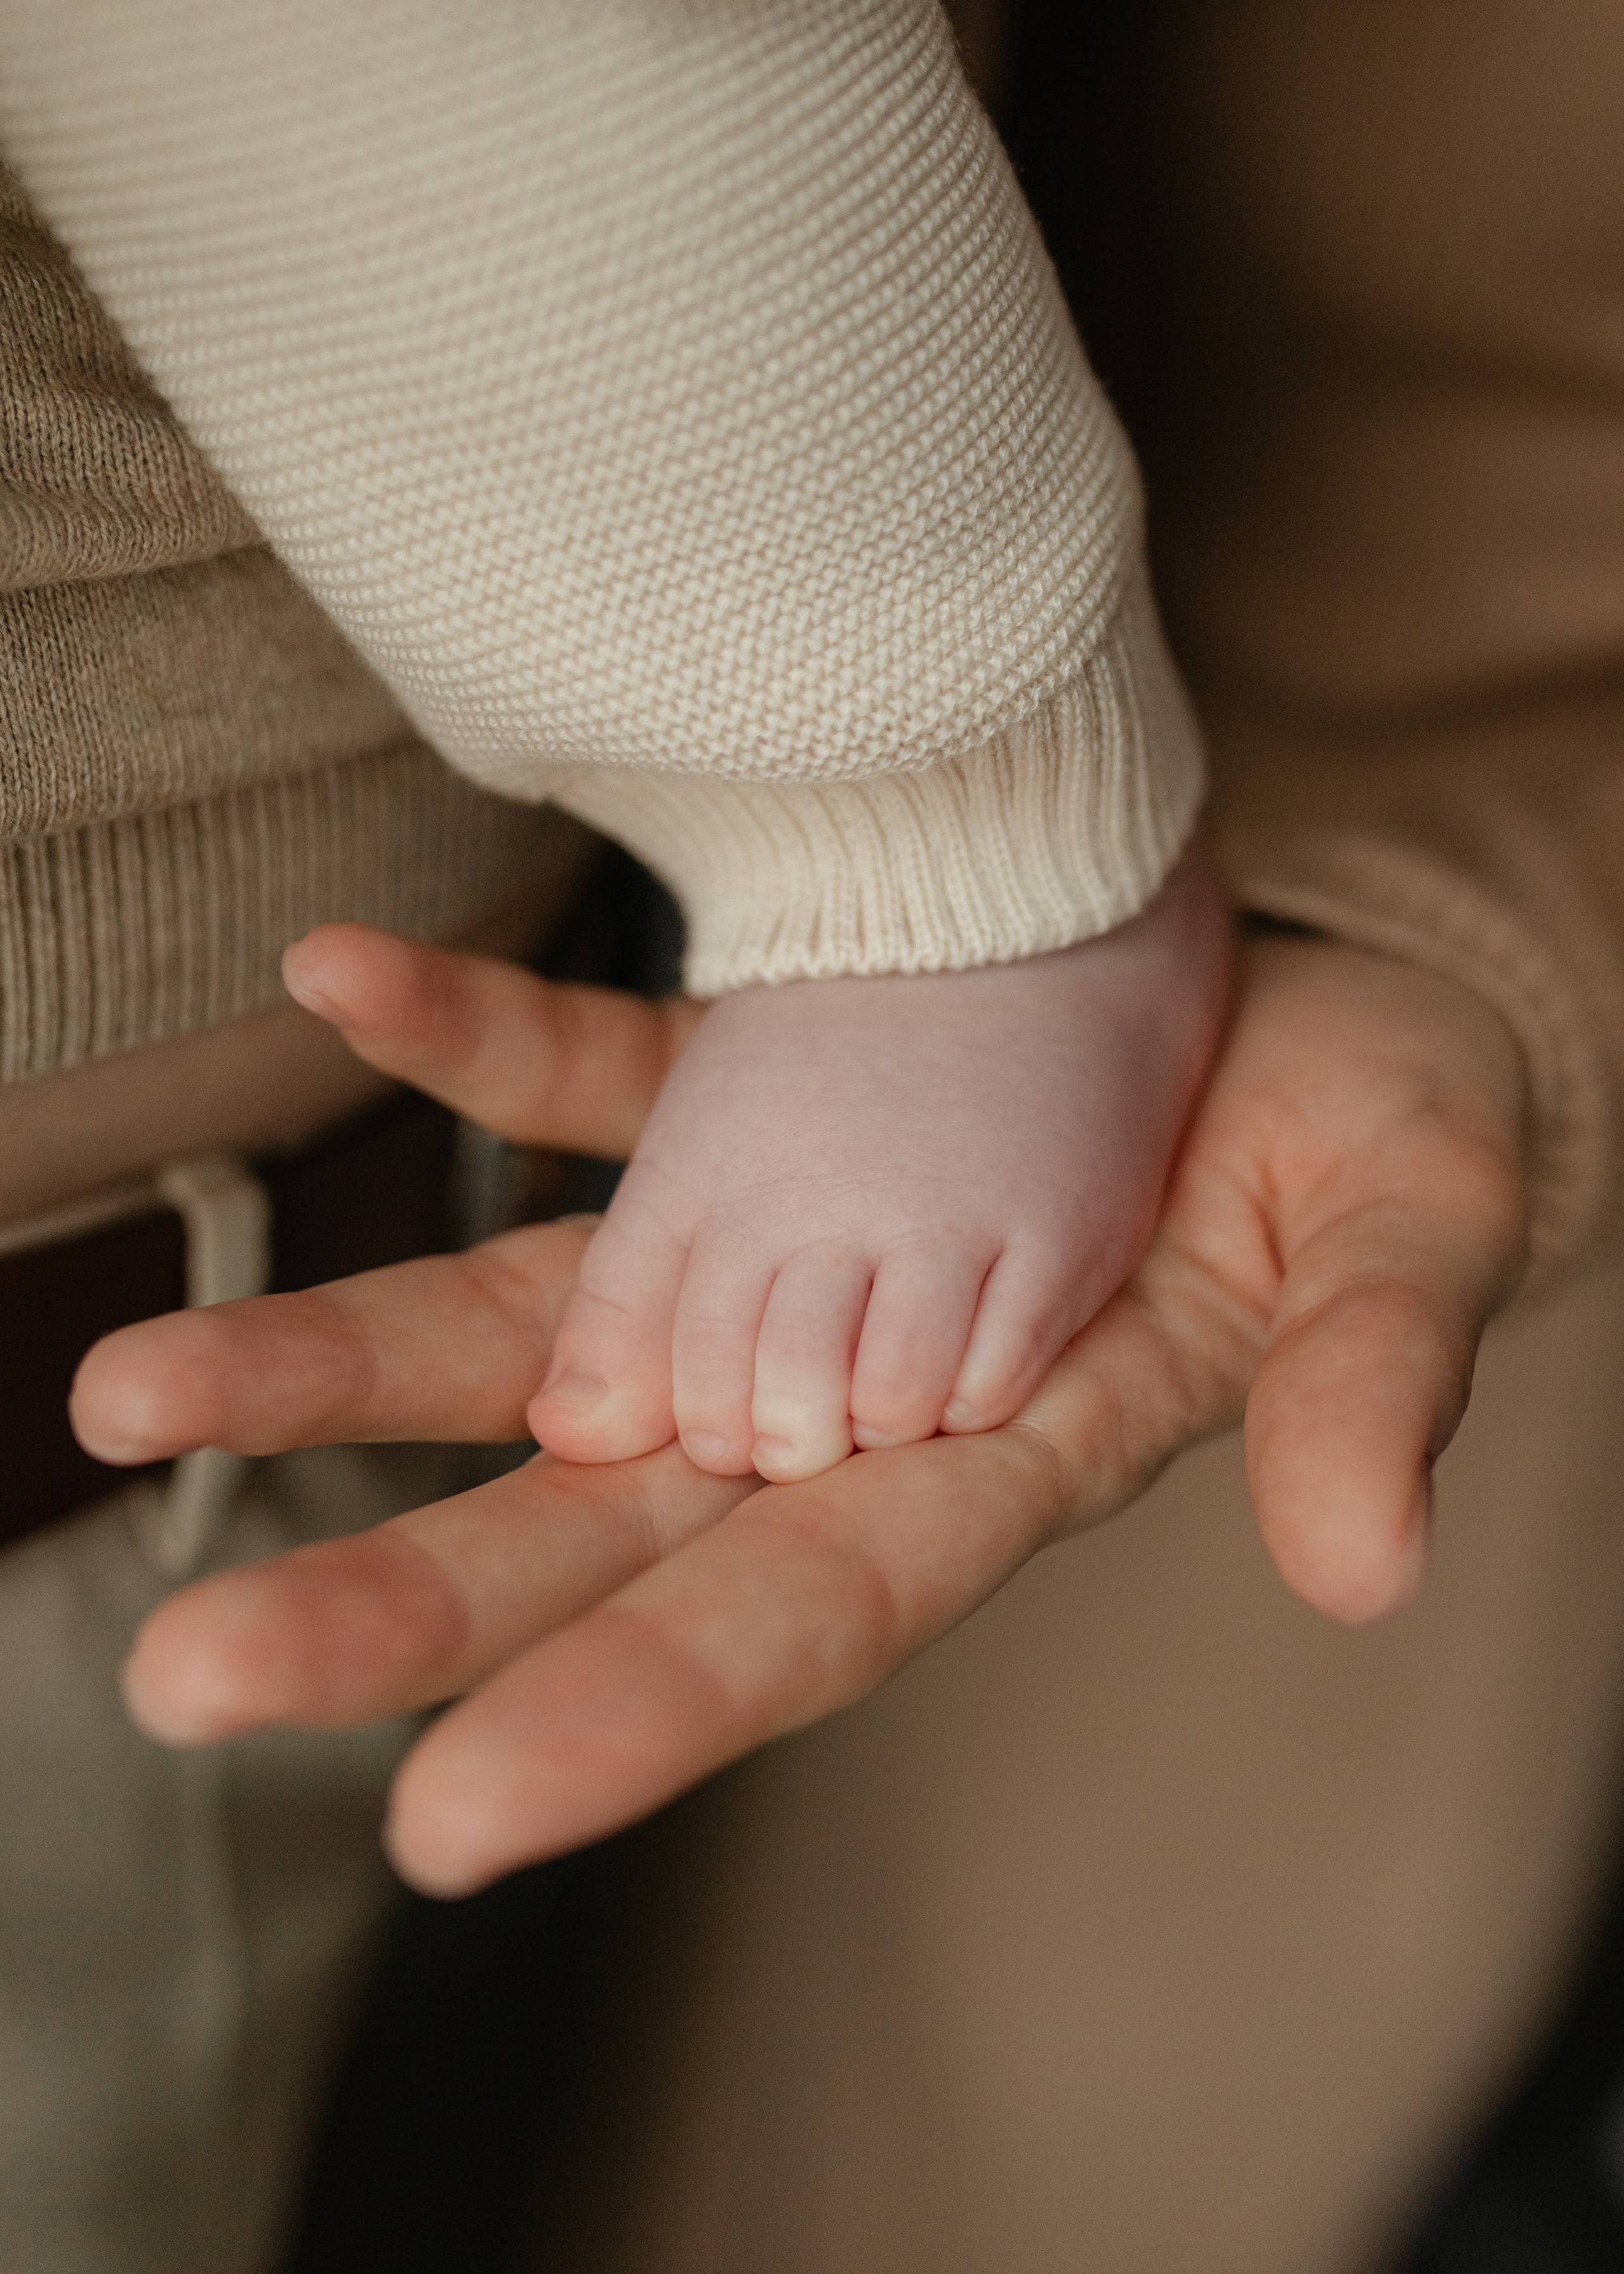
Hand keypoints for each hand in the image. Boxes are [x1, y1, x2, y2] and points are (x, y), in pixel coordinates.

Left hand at [72, 929, 1527, 1894]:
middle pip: (600, 1520)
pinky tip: (343, 979)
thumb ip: (1372, 1384)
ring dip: (332, 1350)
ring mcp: (778, 1237)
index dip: (636, 1716)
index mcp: (1004, 1460)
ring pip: (533, 1325)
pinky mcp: (752, 1090)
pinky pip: (589, 1082)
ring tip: (126, 1393)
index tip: (444, 1817)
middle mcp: (847, 1383)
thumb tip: (1367, 1560)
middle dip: (396, 1595)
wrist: (1313, 999)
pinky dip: (466, 1041)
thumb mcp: (1412, 1241)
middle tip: (183, 1673)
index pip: (804, 1617)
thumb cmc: (1386, 1138)